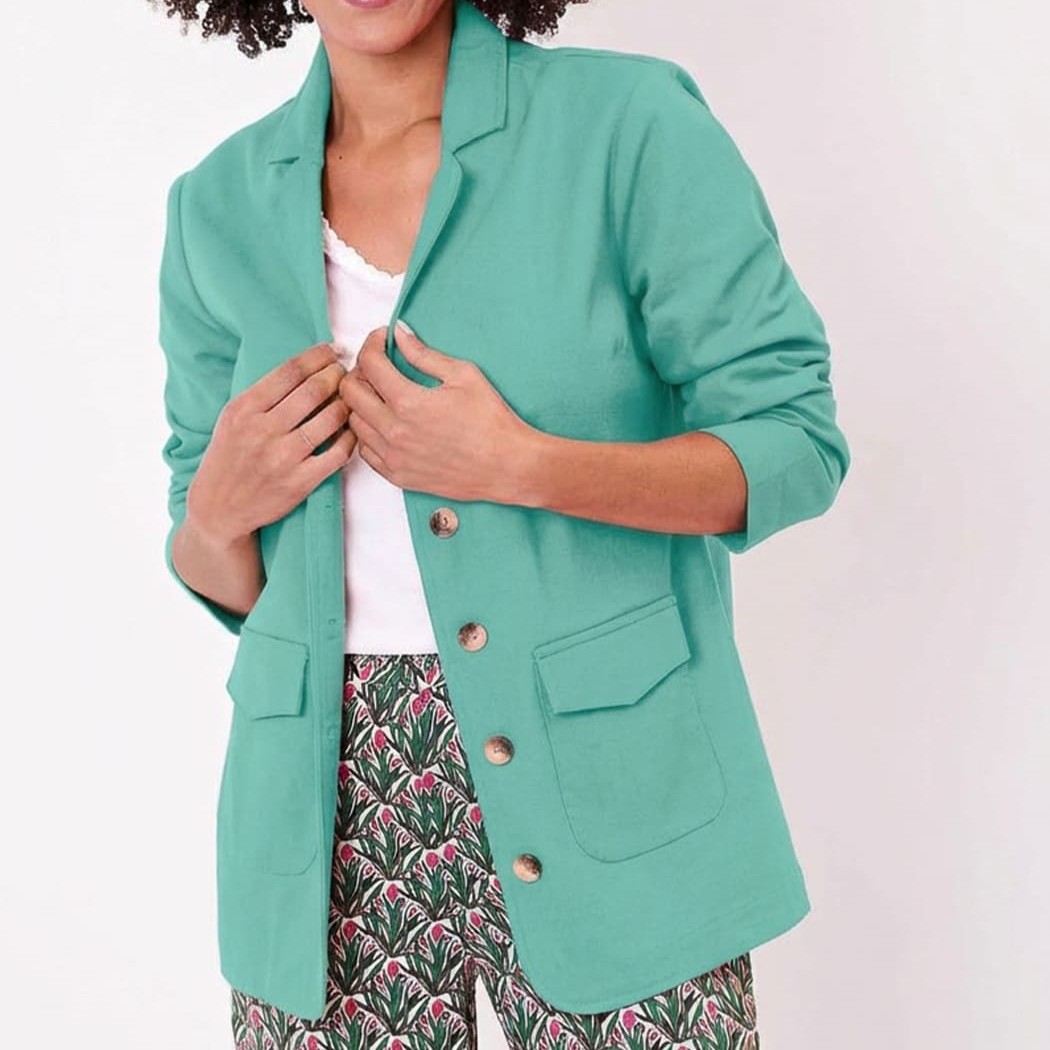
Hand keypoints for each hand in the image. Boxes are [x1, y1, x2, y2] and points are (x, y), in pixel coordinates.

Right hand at [186, 342, 355, 544]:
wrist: (219, 508)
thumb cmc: (229, 458)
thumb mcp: (233, 418)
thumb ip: (263, 395)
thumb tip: (304, 367)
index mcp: (244, 409)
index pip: (289, 371)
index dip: (317, 356)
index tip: (332, 351)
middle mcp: (263, 430)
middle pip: (314, 390)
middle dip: (337, 375)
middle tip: (346, 372)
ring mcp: (283, 457)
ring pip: (331, 419)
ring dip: (347, 404)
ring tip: (351, 399)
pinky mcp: (300, 482)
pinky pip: (337, 453)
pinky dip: (350, 438)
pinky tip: (351, 430)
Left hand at [338, 322, 537, 503]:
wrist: (507, 466)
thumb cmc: (492, 421)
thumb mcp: (464, 375)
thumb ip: (425, 354)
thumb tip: (400, 334)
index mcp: (409, 402)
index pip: (369, 363)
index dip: (372, 343)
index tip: (383, 339)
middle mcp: (394, 431)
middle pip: (350, 392)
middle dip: (361, 370)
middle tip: (379, 366)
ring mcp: (393, 457)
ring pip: (353, 422)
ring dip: (362, 404)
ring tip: (383, 395)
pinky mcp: (398, 476)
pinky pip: (365, 451)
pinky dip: (369, 433)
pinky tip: (387, 424)